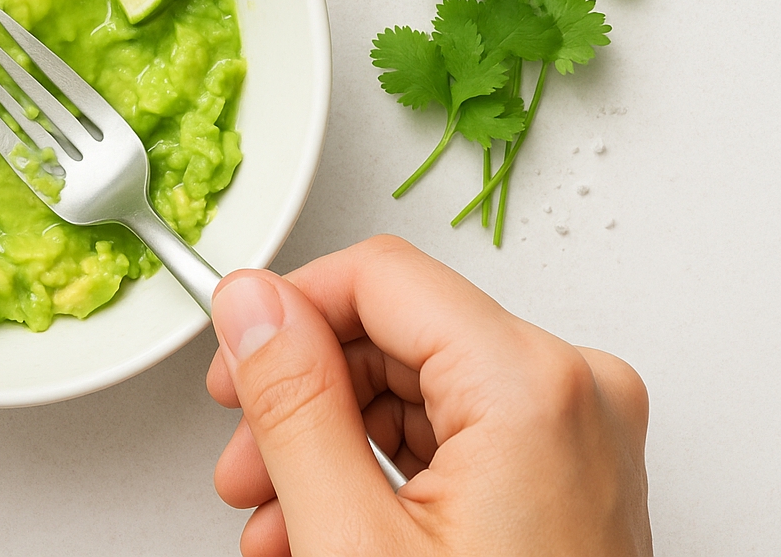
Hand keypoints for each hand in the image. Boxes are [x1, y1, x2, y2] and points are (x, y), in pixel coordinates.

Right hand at [207, 236, 651, 555]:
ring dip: (327, 448)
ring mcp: (578, 438)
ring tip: (277, 526)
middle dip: (301, 400)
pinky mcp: (566, 476)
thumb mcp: (350, 539)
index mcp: (531, 386)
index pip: (378, 276)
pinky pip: (451, 438)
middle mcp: (575, 395)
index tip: (229, 363)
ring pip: (414, 390)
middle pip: (394, 334)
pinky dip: (378, 478)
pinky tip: (326, 533)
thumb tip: (250, 304)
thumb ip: (291, 402)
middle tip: (243, 466)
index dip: (284, 311)